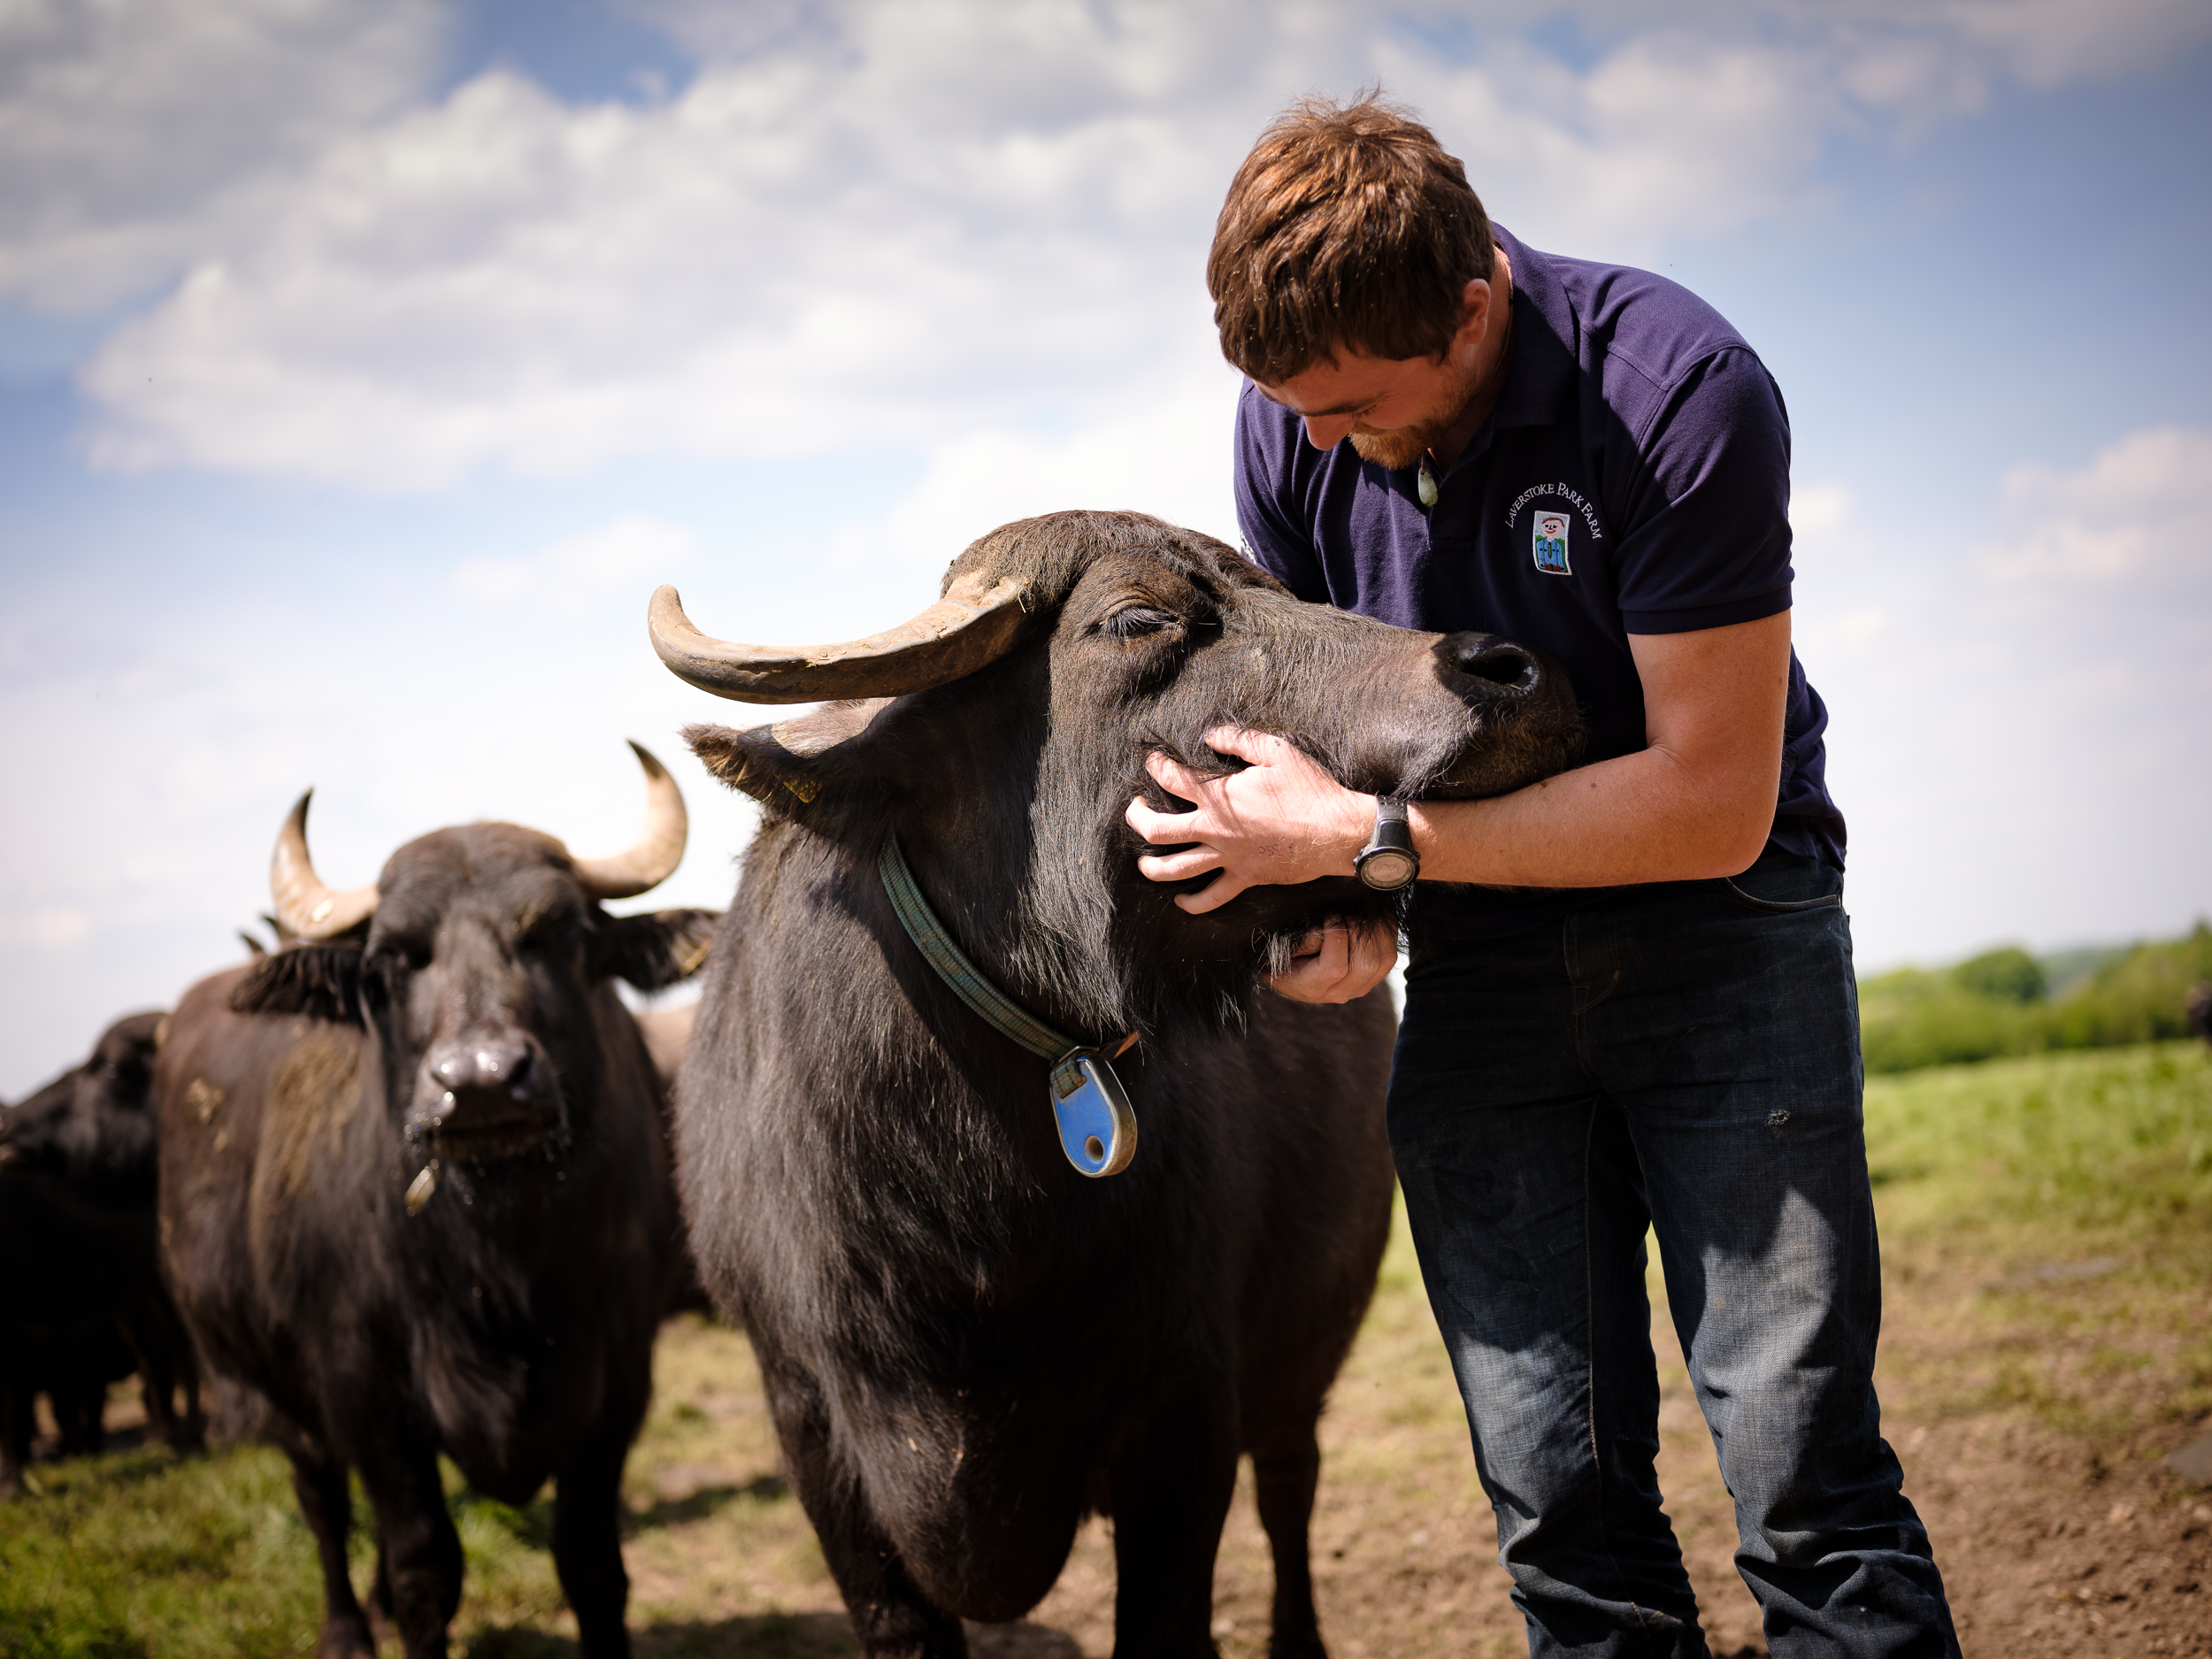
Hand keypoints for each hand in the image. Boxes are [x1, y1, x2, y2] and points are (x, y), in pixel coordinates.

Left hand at [1124, 727, 1374, 914]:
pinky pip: (1212, 898)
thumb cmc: (1310, 789)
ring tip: (1143, 861)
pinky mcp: (1245, 878)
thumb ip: (1239, 739)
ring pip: (1175, 869)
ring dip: (1152, 866)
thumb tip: (1211, 735)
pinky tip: (1181, 900)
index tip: (1153, 762)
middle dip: (1137, 818)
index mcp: (1220, 796)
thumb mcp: (1277, 751)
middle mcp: (1216, 829)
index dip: (1156, 767)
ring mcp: (1228, 857)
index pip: (1172, 779)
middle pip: (1157, 830)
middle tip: (1135, 809)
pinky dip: (1193, 903)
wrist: (1338, 832)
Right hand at [1270, 924, 1397, 1004]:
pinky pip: (1389, 956)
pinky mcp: (1373, 979)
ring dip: (1374, 931)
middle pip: (1365, 966)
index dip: (1336, 936)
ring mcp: (1360, 988)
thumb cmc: (1282, 954)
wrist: (1292, 972)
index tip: (1329, 915)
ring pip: (1383, 960)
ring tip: (1356, 915)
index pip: (1335, 968)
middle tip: (1345, 913)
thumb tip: (1328, 926)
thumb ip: (1302, 939)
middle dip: (1358, 930)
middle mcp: (1339, 993)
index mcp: (1312, 988)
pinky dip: (1385, 933)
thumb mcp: (1281, 947)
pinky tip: (1372, 919)